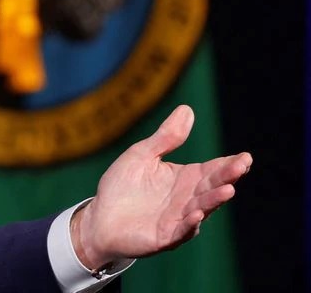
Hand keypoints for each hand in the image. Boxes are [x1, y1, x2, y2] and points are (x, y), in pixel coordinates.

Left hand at [70, 105, 251, 269]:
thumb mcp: (142, 155)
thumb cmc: (122, 186)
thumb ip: (165, 137)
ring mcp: (178, 219)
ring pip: (201, 209)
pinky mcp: (164, 236)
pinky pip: (180, 230)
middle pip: (212, 187)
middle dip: (227, 177)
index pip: (213, 170)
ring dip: (214, 200)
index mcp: (186, 179)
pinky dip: (189, 224)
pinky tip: (197, 214)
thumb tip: (187, 109)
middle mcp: (188, 200)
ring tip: (228, 190)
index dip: (229, 164)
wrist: (100, 218)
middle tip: (242, 165)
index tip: (245, 156)